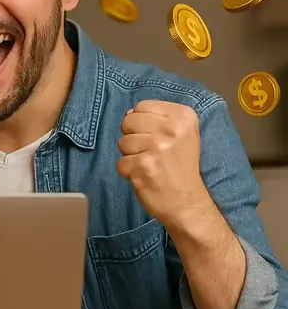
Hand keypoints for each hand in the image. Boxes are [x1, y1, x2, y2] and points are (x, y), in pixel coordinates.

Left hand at [116, 100, 208, 225]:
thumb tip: (128, 113)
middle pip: (128, 121)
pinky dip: (128, 172)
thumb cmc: (181, 165)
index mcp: (184, 116)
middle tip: (150, 152)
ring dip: (130, 156)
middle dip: (133, 137)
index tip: (157, 137)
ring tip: (149, 164)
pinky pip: (120, 163)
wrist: (188, 202)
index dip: (142, 122)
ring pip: (122, 142)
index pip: (142, 106)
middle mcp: (172, 129)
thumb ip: (156, 118)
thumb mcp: (180, 134)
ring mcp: (157, 147)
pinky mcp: (143, 166)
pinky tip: (145, 176)